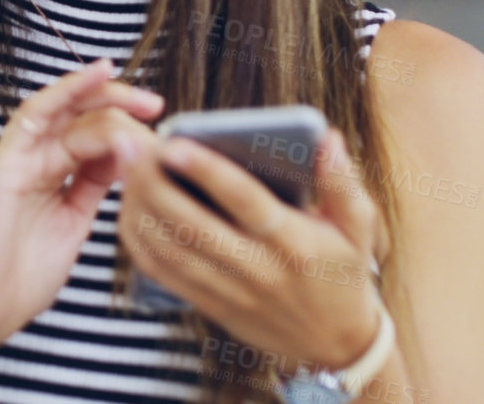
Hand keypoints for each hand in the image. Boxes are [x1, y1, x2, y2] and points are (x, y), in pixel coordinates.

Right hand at [0, 58, 164, 362]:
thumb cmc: (20, 280)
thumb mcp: (72, 225)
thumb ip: (92, 189)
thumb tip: (127, 157)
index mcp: (50, 177)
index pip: (90, 136)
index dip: (125, 126)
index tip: (161, 126)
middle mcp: (33, 161)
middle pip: (79, 116)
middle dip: (120, 105)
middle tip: (157, 106)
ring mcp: (17, 159)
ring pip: (63, 109)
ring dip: (101, 93)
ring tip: (137, 95)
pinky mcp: (5, 163)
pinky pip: (36, 115)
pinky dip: (67, 90)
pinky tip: (98, 74)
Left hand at [110, 125, 386, 372]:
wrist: (337, 345)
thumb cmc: (344, 274)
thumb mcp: (358, 229)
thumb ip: (342, 182)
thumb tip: (326, 137)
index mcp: (295, 242)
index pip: (246, 202)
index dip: (207, 172)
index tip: (174, 143)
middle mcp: (260, 270)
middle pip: (194, 227)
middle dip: (154, 185)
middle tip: (132, 148)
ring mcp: (232, 292)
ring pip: (171, 252)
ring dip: (139, 210)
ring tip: (125, 171)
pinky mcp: (212, 307)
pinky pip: (165, 275)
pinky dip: (140, 242)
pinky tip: (129, 210)